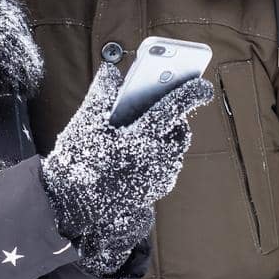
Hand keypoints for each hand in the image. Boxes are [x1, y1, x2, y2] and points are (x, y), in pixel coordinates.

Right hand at [40, 61, 209, 274]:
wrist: (74, 208)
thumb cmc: (79, 162)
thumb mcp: (86, 122)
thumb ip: (102, 92)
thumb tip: (111, 70)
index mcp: (139, 138)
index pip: (172, 108)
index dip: (189, 93)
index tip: (204, 85)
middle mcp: (155, 159)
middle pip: (178, 133)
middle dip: (176, 120)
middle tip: (162, 111)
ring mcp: (157, 177)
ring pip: (173, 151)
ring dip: (165, 139)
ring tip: (146, 132)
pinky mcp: (155, 191)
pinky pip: (165, 168)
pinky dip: (158, 157)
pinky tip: (138, 155)